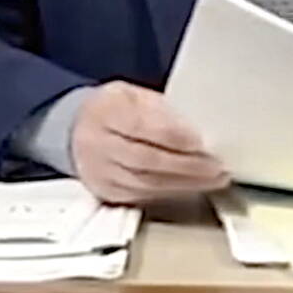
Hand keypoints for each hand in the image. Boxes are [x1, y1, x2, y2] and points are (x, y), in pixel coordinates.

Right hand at [69, 81, 228, 203]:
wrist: (76, 132)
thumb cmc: (115, 111)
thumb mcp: (135, 96)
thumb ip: (162, 110)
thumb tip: (198, 130)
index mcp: (104, 111)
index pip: (139, 126)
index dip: (173, 136)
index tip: (201, 142)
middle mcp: (96, 144)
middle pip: (144, 160)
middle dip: (186, 165)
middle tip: (216, 166)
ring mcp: (98, 171)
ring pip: (145, 183)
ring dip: (184, 183)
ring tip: (213, 179)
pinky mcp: (104, 192)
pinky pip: (141, 196)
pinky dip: (170, 192)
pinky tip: (190, 187)